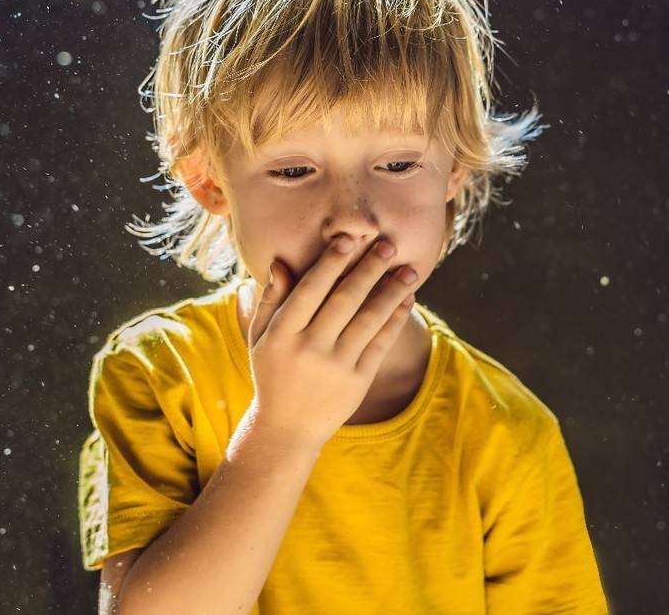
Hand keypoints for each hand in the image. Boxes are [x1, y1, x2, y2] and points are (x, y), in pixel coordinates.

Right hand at [241, 236, 417, 450]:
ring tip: (409, 269)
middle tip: (388, 244)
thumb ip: (270, 300)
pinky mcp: (358, 381)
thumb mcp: (260, 338)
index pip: (309, 291)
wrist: (287, 428)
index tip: (348, 240)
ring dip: (392, 291)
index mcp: (282, 334)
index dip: (330, 264)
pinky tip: (407, 299)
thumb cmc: (273, 373)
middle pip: (344, 301)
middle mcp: (309, 348)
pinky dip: (396, 319)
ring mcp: (336, 365)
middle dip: (368, 269)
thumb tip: (280, 261)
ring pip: (368, 320)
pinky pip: (381, 343)